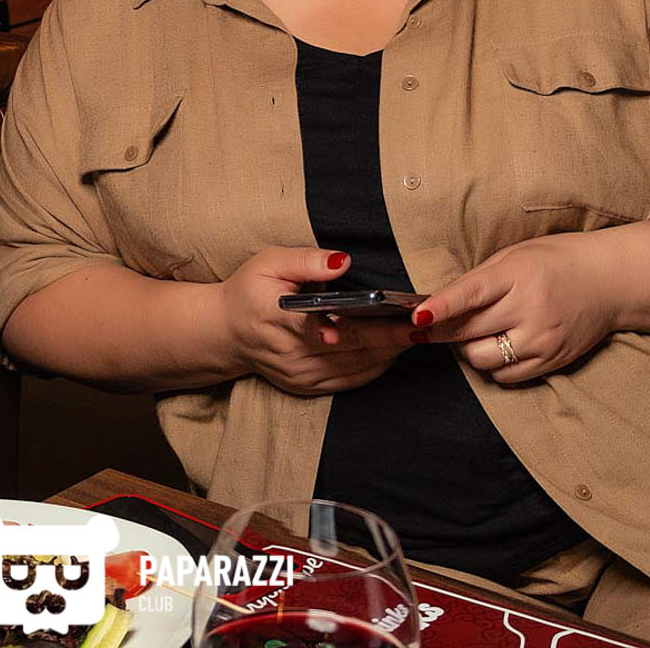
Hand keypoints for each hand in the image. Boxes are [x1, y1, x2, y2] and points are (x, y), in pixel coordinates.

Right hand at [220, 247, 415, 395]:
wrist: (223, 333)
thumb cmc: (248, 292)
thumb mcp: (269, 263)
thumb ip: (307, 261)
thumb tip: (343, 261)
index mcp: (279, 319)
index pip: (325, 326)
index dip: (363, 324)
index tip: (395, 315)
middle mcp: (291, 354)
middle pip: (352, 347)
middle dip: (391, 336)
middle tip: (425, 323)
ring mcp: (300, 375)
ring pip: (356, 367)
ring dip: (389, 352)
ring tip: (418, 334)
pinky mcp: (306, 387)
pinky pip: (349, 381)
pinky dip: (375, 368)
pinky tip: (394, 351)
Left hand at [411, 232, 621, 383]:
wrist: (611, 281)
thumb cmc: (557, 261)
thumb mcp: (516, 255)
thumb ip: (479, 280)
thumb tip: (439, 303)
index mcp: (519, 275)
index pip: (472, 294)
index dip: (441, 307)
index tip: (417, 317)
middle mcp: (531, 309)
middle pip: (470, 331)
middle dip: (443, 330)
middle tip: (432, 325)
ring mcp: (542, 339)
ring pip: (482, 358)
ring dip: (469, 348)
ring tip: (478, 331)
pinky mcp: (552, 361)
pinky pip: (505, 375)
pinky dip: (492, 364)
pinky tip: (499, 345)